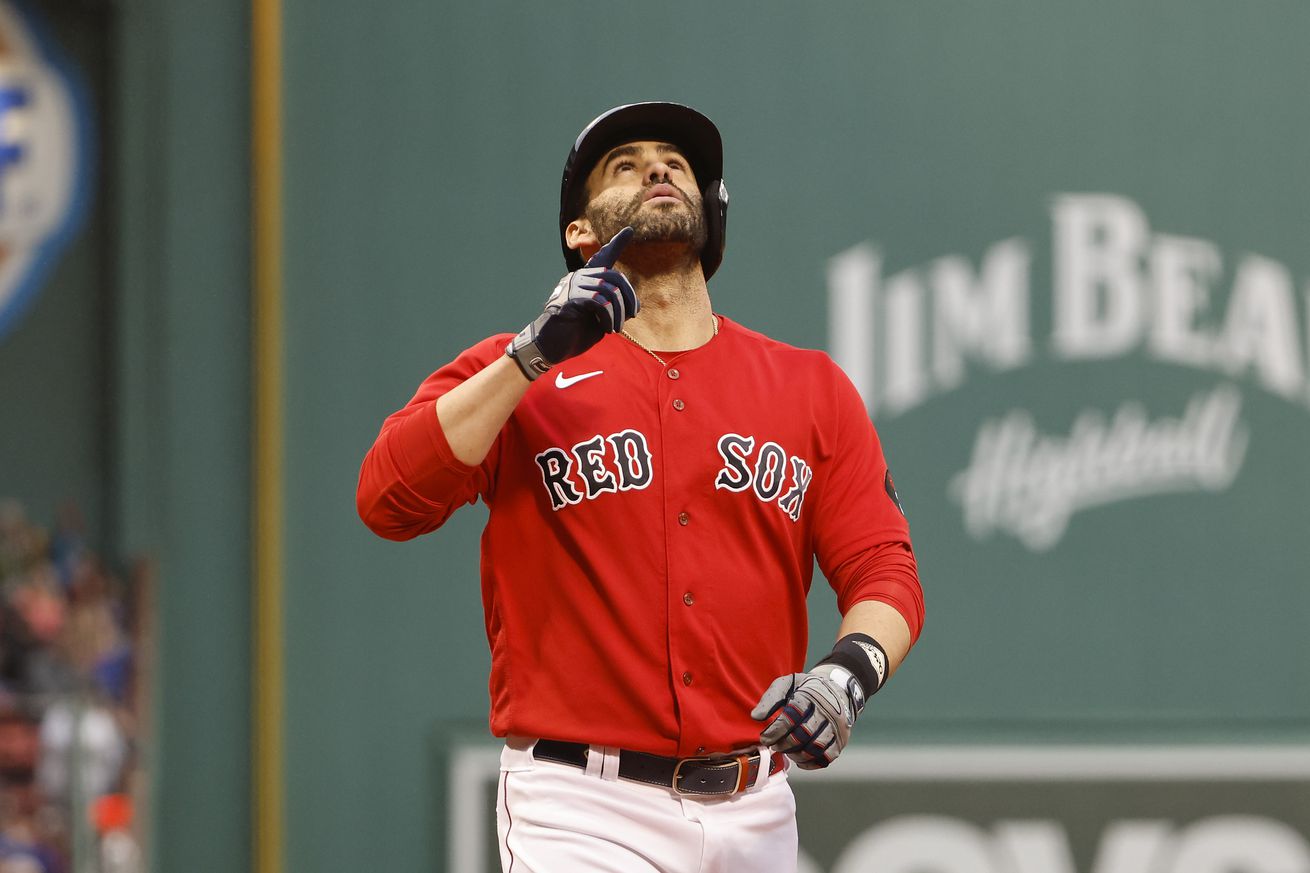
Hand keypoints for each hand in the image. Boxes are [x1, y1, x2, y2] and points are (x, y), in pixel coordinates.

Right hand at [506, 227, 637, 379]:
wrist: (551, 347)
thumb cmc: (575, 334)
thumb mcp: (601, 320)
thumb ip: (614, 308)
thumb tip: (634, 305)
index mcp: (586, 280)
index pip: (602, 257)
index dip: (617, 244)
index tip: (629, 230)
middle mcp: (578, 277)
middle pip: (614, 276)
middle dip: (628, 297)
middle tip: (631, 316)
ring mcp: (572, 286)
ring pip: (609, 290)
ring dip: (619, 312)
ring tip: (615, 327)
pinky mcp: (570, 298)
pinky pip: (599, 301)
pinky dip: (609, 316)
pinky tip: (606, 327)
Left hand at [750, 664, 863, 769]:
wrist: (838, 689)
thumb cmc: (805, 689)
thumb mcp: (787, 684)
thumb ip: (771, 698)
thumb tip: (756, 716)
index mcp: (810, 695)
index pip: (791, 717)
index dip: (775, 731)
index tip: (764, 738)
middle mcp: (826, 711)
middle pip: (803, 734)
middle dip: (784, 744)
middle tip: (774, 746)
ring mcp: (836, 727)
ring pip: (815, 748)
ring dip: (796, 755)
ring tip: (786, 752)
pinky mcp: (841, 740)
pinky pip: (826, 758)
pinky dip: (810, 763)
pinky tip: (799, 759)